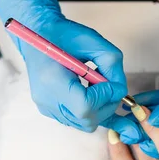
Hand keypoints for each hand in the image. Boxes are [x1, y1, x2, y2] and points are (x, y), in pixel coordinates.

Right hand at [0, 0, 128, 131]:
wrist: (37, 35)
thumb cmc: (64, 35)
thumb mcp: (93, 41)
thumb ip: (112, 66)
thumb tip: (120, 91)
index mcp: (51, 79)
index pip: (84, 105)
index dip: (104, 97)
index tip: (111, 83)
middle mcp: (46, 99)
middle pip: (86, 120)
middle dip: (106, 105)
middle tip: (109, 86)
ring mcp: (46, 107)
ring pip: (84, 124)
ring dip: (99, 108)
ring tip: (97, 88)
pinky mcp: (48, 110)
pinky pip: (77, 120)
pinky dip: (90, 110)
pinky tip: (90, 93)